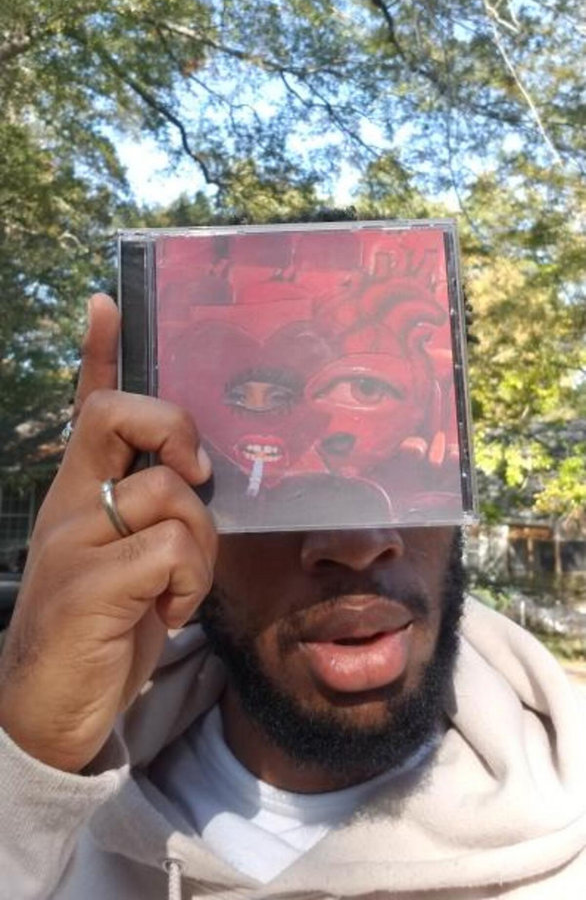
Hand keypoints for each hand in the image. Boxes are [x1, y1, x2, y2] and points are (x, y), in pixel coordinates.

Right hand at [0, 296, 216, 771]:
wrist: (50, 711)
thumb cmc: (102, 627)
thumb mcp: (127, 562)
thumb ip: (152, 515)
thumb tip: (200, 477)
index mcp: (78, 492)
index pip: (87, 406)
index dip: (100, 353)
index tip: (107, 303)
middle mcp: (69, 504)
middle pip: (117, 417)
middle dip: (173, 427)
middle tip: (196, 472)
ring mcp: (73, 541)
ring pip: (171, 495)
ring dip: (201, 545)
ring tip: (179, 588)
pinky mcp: (89, 584)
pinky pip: (172, 551)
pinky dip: (189, 584)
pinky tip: (169, 613)